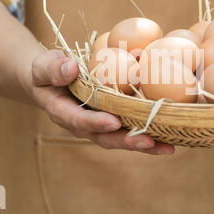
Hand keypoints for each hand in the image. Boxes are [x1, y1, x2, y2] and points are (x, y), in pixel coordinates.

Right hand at [28, 49, 174, 154]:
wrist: (52, 81)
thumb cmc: (47, 72)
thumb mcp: (43, 66)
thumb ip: (52, 69)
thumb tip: (70, 68)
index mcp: (63, 112)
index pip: (79, 120)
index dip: (95, 122)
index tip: (113, 121)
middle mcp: (82, 125)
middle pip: (105, 137)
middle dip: (127, 141)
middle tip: (148, 141)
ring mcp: (98, 126)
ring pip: (120, 139)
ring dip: (143, 144)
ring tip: (167, 147)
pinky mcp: (111, 122)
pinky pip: (129, 130)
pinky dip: (149, 136)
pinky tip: (170, 138)